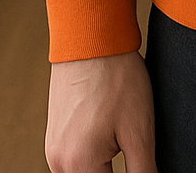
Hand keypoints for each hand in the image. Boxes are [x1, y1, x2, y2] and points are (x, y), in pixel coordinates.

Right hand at [45, 51, 156, 172]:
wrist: (91, 37)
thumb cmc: (116, 78)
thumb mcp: (139, 130)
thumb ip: (143, 171)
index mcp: (79, 164)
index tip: (141, 164)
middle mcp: (58, 162)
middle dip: (113, 172)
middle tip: (134, 151)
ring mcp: (52, 147)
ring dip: (102, 169)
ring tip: (123, 142)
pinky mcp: (54, 134)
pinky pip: (73, 160)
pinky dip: (91, 158)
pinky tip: (109, 137)